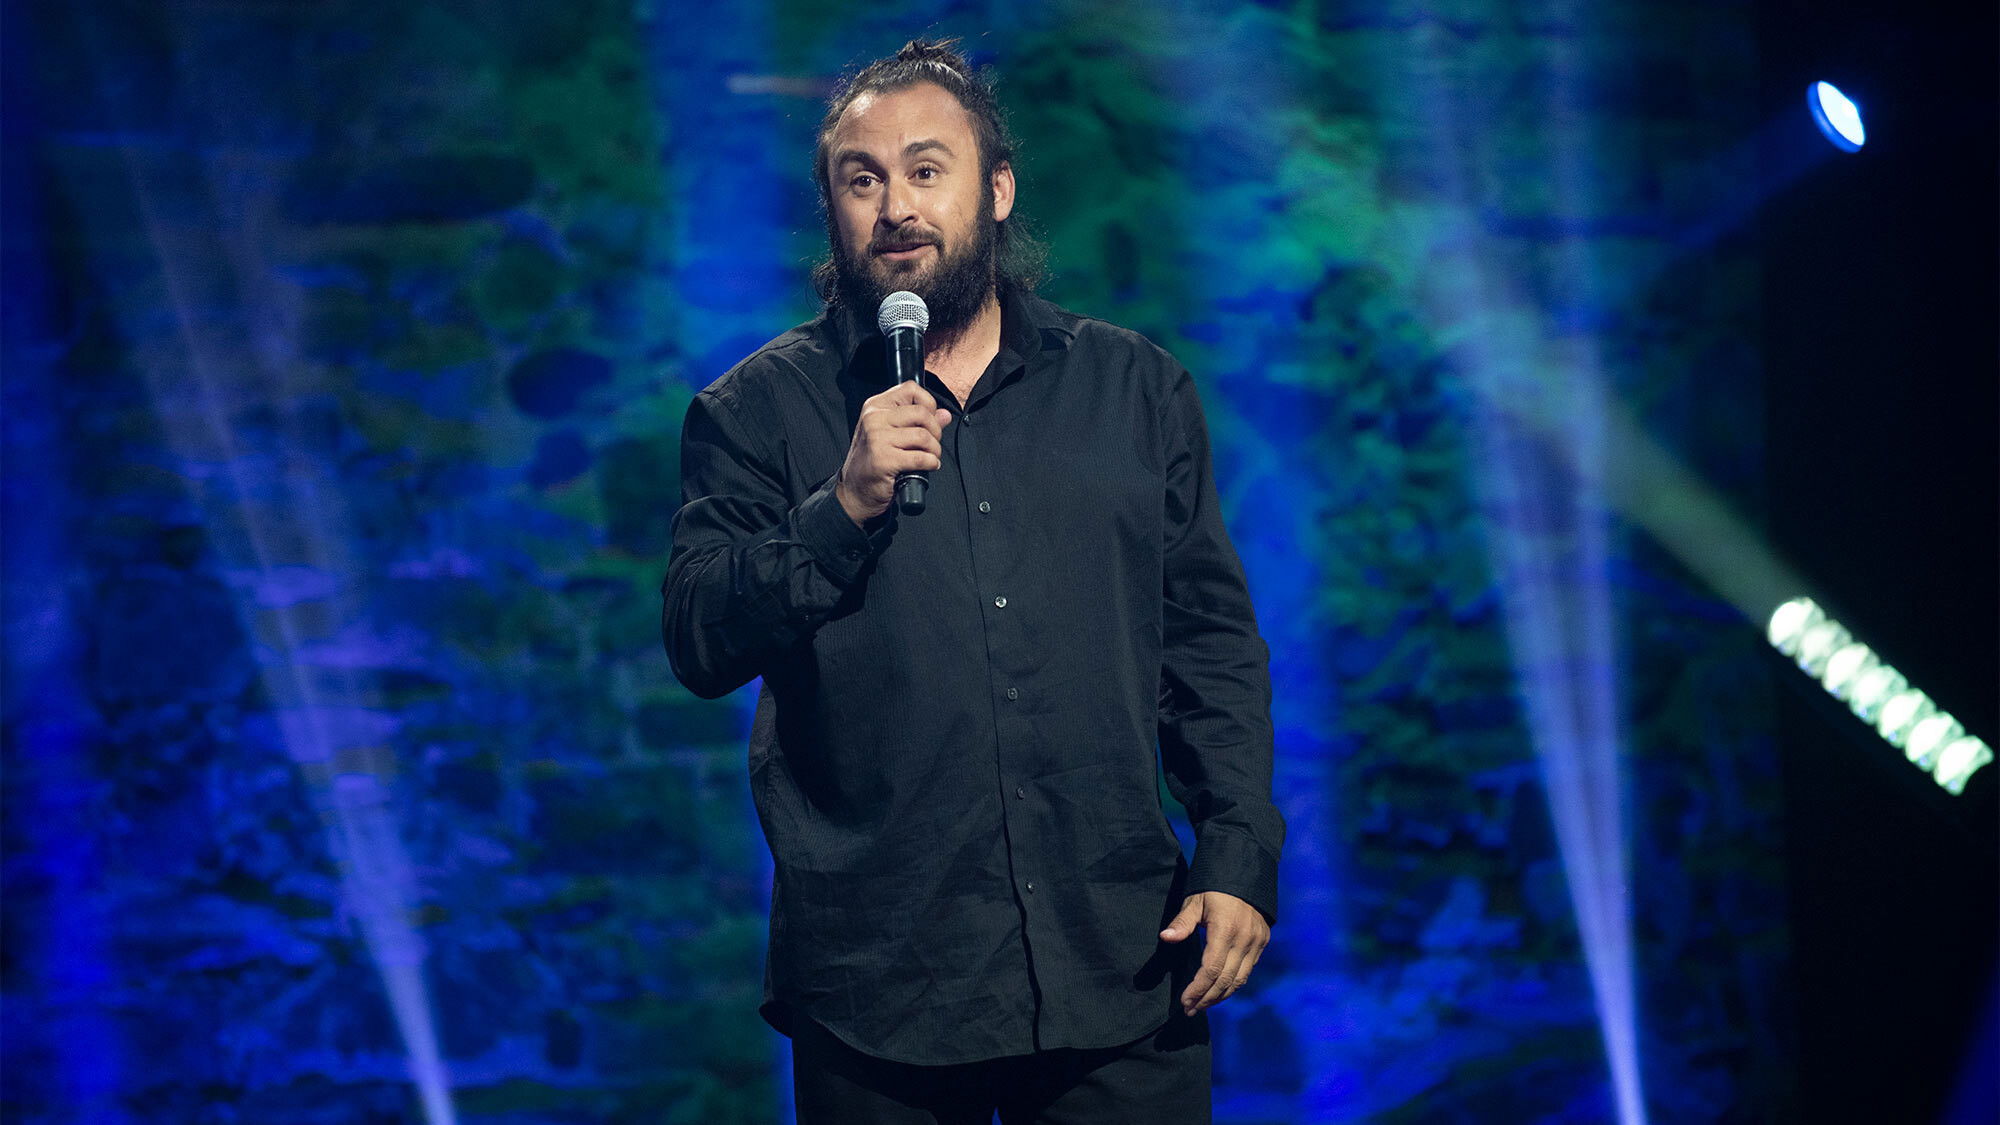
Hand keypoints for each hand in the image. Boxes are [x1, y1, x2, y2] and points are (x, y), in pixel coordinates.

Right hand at [835, 382, 951, 524]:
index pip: (910, 389)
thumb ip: (919, 422)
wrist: (856, 491)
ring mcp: (877, 439)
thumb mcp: (892, 434)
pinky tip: (928, 466)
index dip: (928, 403)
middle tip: (932, 443)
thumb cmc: (874, 461)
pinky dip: (931, 463)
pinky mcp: (884, 460)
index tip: (929, 420)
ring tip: (931, 456)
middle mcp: (874, 418)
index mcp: (875, 406)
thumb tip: (945, 415)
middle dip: (935, 431)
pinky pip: (921, 457)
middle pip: (922, 413)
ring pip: (924, 436)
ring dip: (934, 449)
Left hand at [1159, 891, 1269, 1015]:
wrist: (1246, 873)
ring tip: (1203, 1005)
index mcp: (1225, 930)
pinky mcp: (1262, 942)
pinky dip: (1233, 984)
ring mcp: (1256, 942)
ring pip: (1239, 980)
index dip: (1197, 989)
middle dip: (1207, 998)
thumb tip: (1166, 938)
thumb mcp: (1195, 901)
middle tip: (1190, 1010)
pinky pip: (1248, 971)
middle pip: (1225, 980)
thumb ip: (1182, 923)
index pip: (1211, 969)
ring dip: (1221, 996)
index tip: (1184, 1001)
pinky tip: (1220, 990)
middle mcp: (1244, 940)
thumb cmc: (1215, 888)